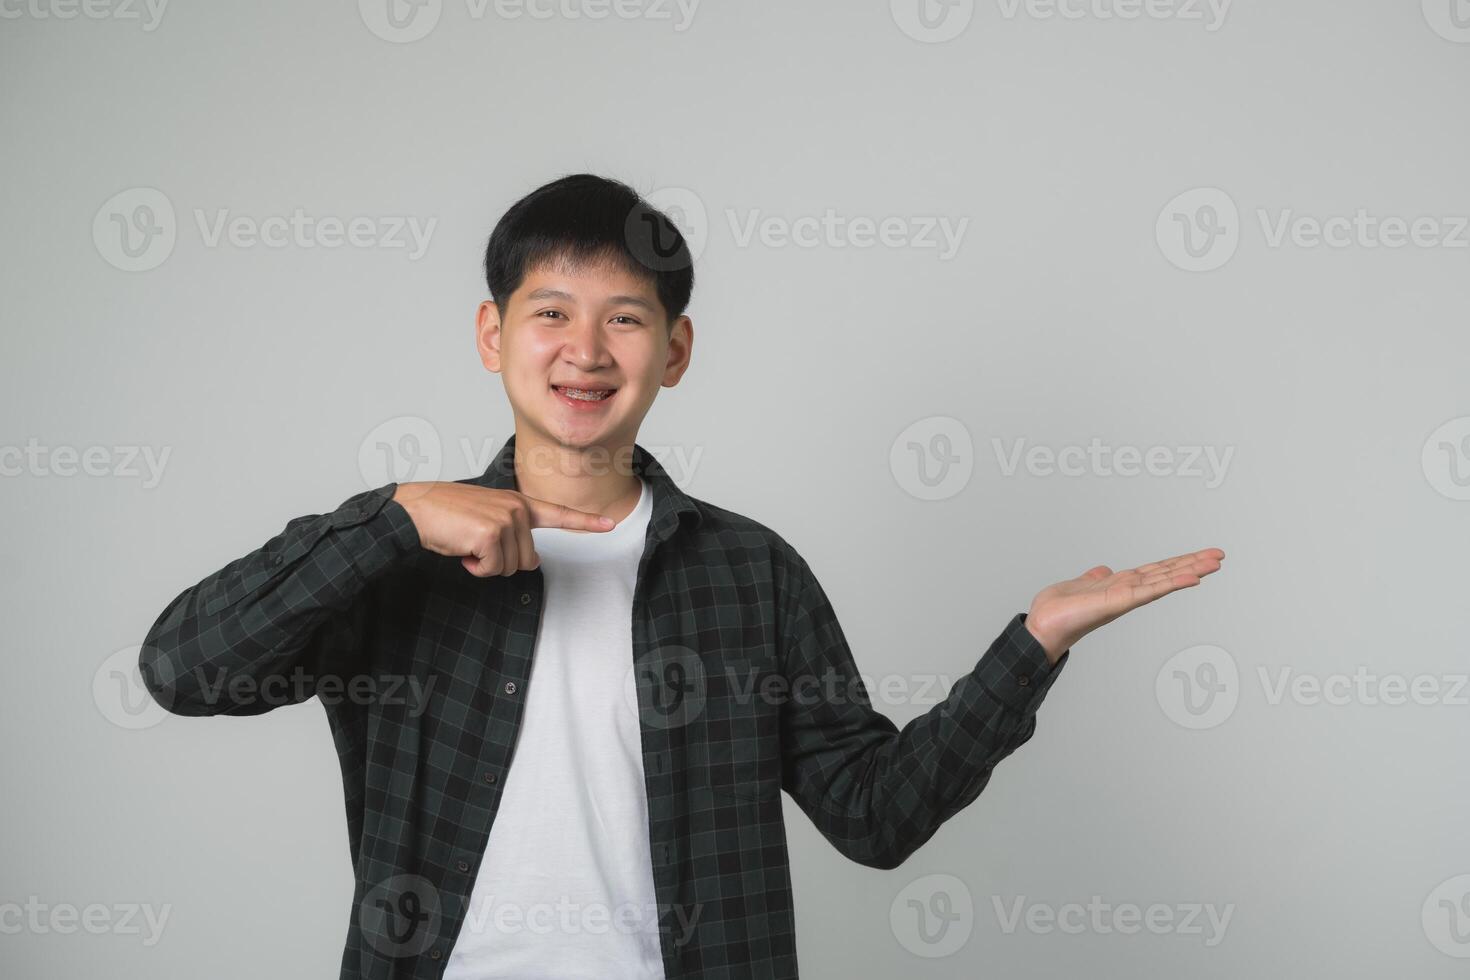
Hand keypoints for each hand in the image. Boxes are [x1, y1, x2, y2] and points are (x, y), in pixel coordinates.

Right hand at [391, 482, 615, 577]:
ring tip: (466, 542)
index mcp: (518, 503)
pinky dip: (474, 567)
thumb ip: (513, 536)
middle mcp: (517, 508)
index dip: (586, 522)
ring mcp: (506, 519)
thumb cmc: (447, 516)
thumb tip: (533, 562)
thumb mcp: (486, 519)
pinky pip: (491, 570)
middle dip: (500, 562)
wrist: (415, 509)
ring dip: (485, 565)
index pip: (558, 514)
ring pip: (510, 568)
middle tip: (475, 543)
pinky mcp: (491, 533)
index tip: (610, 524)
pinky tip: (461, 548)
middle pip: (527, 561)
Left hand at [1024, 547, 1225, 664]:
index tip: (1200, 555)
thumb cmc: (1059, 611)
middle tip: (1220, 555)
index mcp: (1121, 586)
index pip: (1155, 571)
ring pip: (1164, 580)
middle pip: (1166, 573)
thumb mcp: (1081, 585)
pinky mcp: (1120, 602)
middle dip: (1193, 564)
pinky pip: (1151, 590)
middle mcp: (1128, 591)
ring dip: (1190, 570)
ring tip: (1215, 563)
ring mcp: (1127, 597)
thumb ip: (1095, 578)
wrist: (1043, 626)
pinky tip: (1192, 577)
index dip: (1177, 563)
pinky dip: (1172, 583)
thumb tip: (1104, 570)